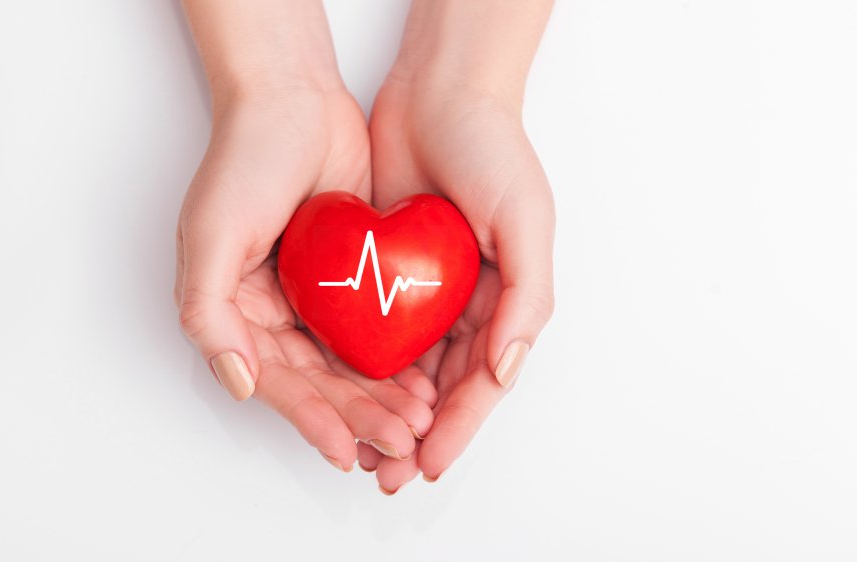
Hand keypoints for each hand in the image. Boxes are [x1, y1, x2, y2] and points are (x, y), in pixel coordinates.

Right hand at [176, 0, 432, 471]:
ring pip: (348, 363)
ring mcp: (311, 295)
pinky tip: (422, 379)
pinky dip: (393, 357)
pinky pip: (371, 328)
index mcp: (234, 312)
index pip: (275, 381)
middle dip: (357, 415)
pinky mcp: (347, 276)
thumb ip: (209, 313)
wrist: (293, 97)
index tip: (345, 450)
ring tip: (418, 420)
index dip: (310, 419)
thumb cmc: (243, 159)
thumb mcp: (209, 235)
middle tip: (398, 441)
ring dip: (380, 396)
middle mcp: (270, 312)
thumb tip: (236, 383)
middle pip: (317, 381)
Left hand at [359, 0, 555, 488]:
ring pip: (403, 368)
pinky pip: (371, 327)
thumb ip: (526, 298)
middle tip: (387, 472)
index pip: (480, 382)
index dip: (457, 428)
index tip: (428, 464)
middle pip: (440, 387)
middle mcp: (464, 304)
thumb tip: (505, 367)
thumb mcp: (527, 220)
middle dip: (416, 434)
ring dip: (385, 411)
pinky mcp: (384, 270)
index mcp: (505, 301)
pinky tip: (342, 391)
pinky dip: (361, 366)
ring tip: (361, 447)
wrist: (438, 93)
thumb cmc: (494, 149)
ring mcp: (423, 290)